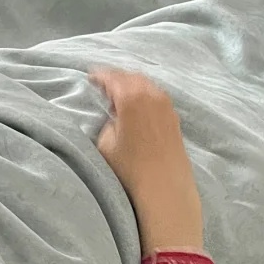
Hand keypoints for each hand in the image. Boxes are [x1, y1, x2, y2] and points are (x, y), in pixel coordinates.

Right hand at [91, 70, 203, 254]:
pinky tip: (137, 107)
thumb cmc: (130, 168)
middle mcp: (152, 94)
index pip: (112, 78)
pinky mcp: (173, 117)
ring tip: (119, 94)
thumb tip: (115, 117)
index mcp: (131, 97)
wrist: (164, 187)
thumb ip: (107, 122)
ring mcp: (166, 104)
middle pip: (131, 77)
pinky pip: (155, 96)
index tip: (90, 76)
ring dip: (131, 86)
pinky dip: (143, 95)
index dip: (99, 76)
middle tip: (103, 83)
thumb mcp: (105, 144)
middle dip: (116, 78)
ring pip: (145, 85)